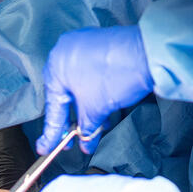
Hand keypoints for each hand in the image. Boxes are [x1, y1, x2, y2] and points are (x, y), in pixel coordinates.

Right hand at [35, 25, 151, 155]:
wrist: (146, 53)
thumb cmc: (116, 75)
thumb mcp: (95, 109)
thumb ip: (85, 129)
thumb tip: (85, 142)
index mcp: (55, 66)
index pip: (53, 108)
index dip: (51, 132)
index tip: (46, 148)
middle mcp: (63, 52)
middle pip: (64, 94)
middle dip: (72, 120)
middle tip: (70, 142)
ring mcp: (80, 45)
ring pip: (78, 84)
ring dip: (86, 107)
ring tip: (96, 127)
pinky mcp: (96, 43)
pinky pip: (88, 72)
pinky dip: (93, 91)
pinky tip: (103, 108)